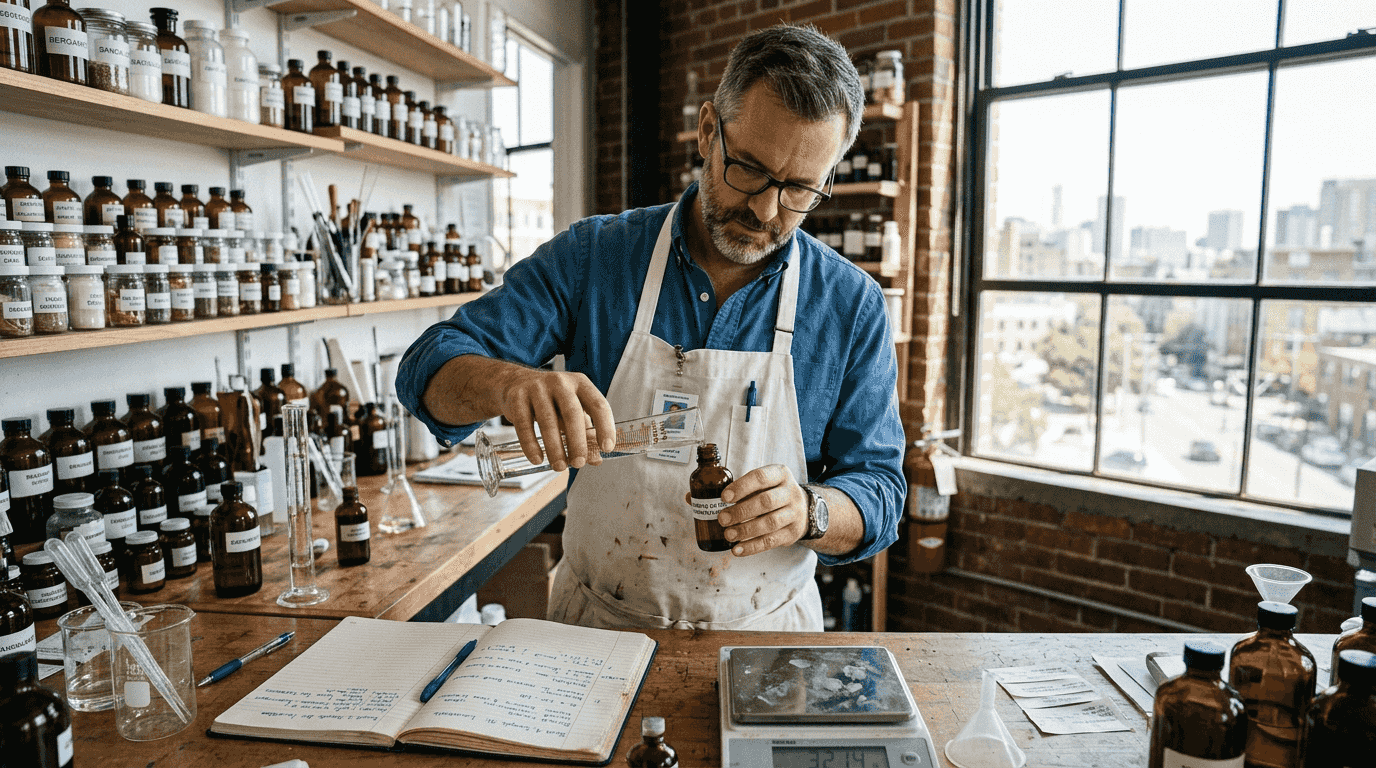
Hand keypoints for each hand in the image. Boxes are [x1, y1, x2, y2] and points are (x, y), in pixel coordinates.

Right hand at [498, 368, 614, 471]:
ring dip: (555, 447)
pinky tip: (537, 459)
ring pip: (547, 421)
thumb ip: (585, 432)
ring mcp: (537, 387)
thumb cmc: (551, 399)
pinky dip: (531, 445)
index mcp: (580, 383)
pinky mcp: (517, 397)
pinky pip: (524, 424)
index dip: (605, 427)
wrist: (516, 382)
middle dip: (577, 441)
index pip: (599, 405)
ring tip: (559, 466)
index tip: (606, 448)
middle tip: (579, 463)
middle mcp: (560, 382)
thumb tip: (596, 459)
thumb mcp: (571, 409)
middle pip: (572, 413)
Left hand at [717, 464, 807, 555]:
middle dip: (741, 511)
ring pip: (770, 523)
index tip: (724, 497)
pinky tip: (738, 549)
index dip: (741, 487)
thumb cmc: (773, 493)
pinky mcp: (793, 532)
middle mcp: (791, 492)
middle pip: (766, 502)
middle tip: (723, 519)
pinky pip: (771, 541)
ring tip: (728, 535)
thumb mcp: (765, 484)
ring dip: (746, 530)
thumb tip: (720, 505)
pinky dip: (752, 547)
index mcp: (781, 474)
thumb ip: (747, 490)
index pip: (760, 477)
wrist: (802, 509)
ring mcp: (795, 513)